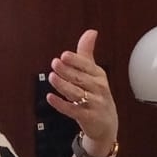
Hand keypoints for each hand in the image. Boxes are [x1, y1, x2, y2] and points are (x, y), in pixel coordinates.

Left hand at [47, 29, 117, 153]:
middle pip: (81, 78)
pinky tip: (50, 98)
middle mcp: (98, 89)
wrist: (106, 125)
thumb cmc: (97, 95)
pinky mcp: (88, 117)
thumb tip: (91, 31)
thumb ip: (87, 54)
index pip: (88, 66)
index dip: (76, 61)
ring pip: (76, 93)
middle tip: (55, 63)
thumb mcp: (94, 74)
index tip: (64, 56)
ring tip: (51, 77)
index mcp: (99, 76)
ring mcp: (94, 104)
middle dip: (68, 71)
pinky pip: (73, 110)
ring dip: (63, 85)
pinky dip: (61, 104)